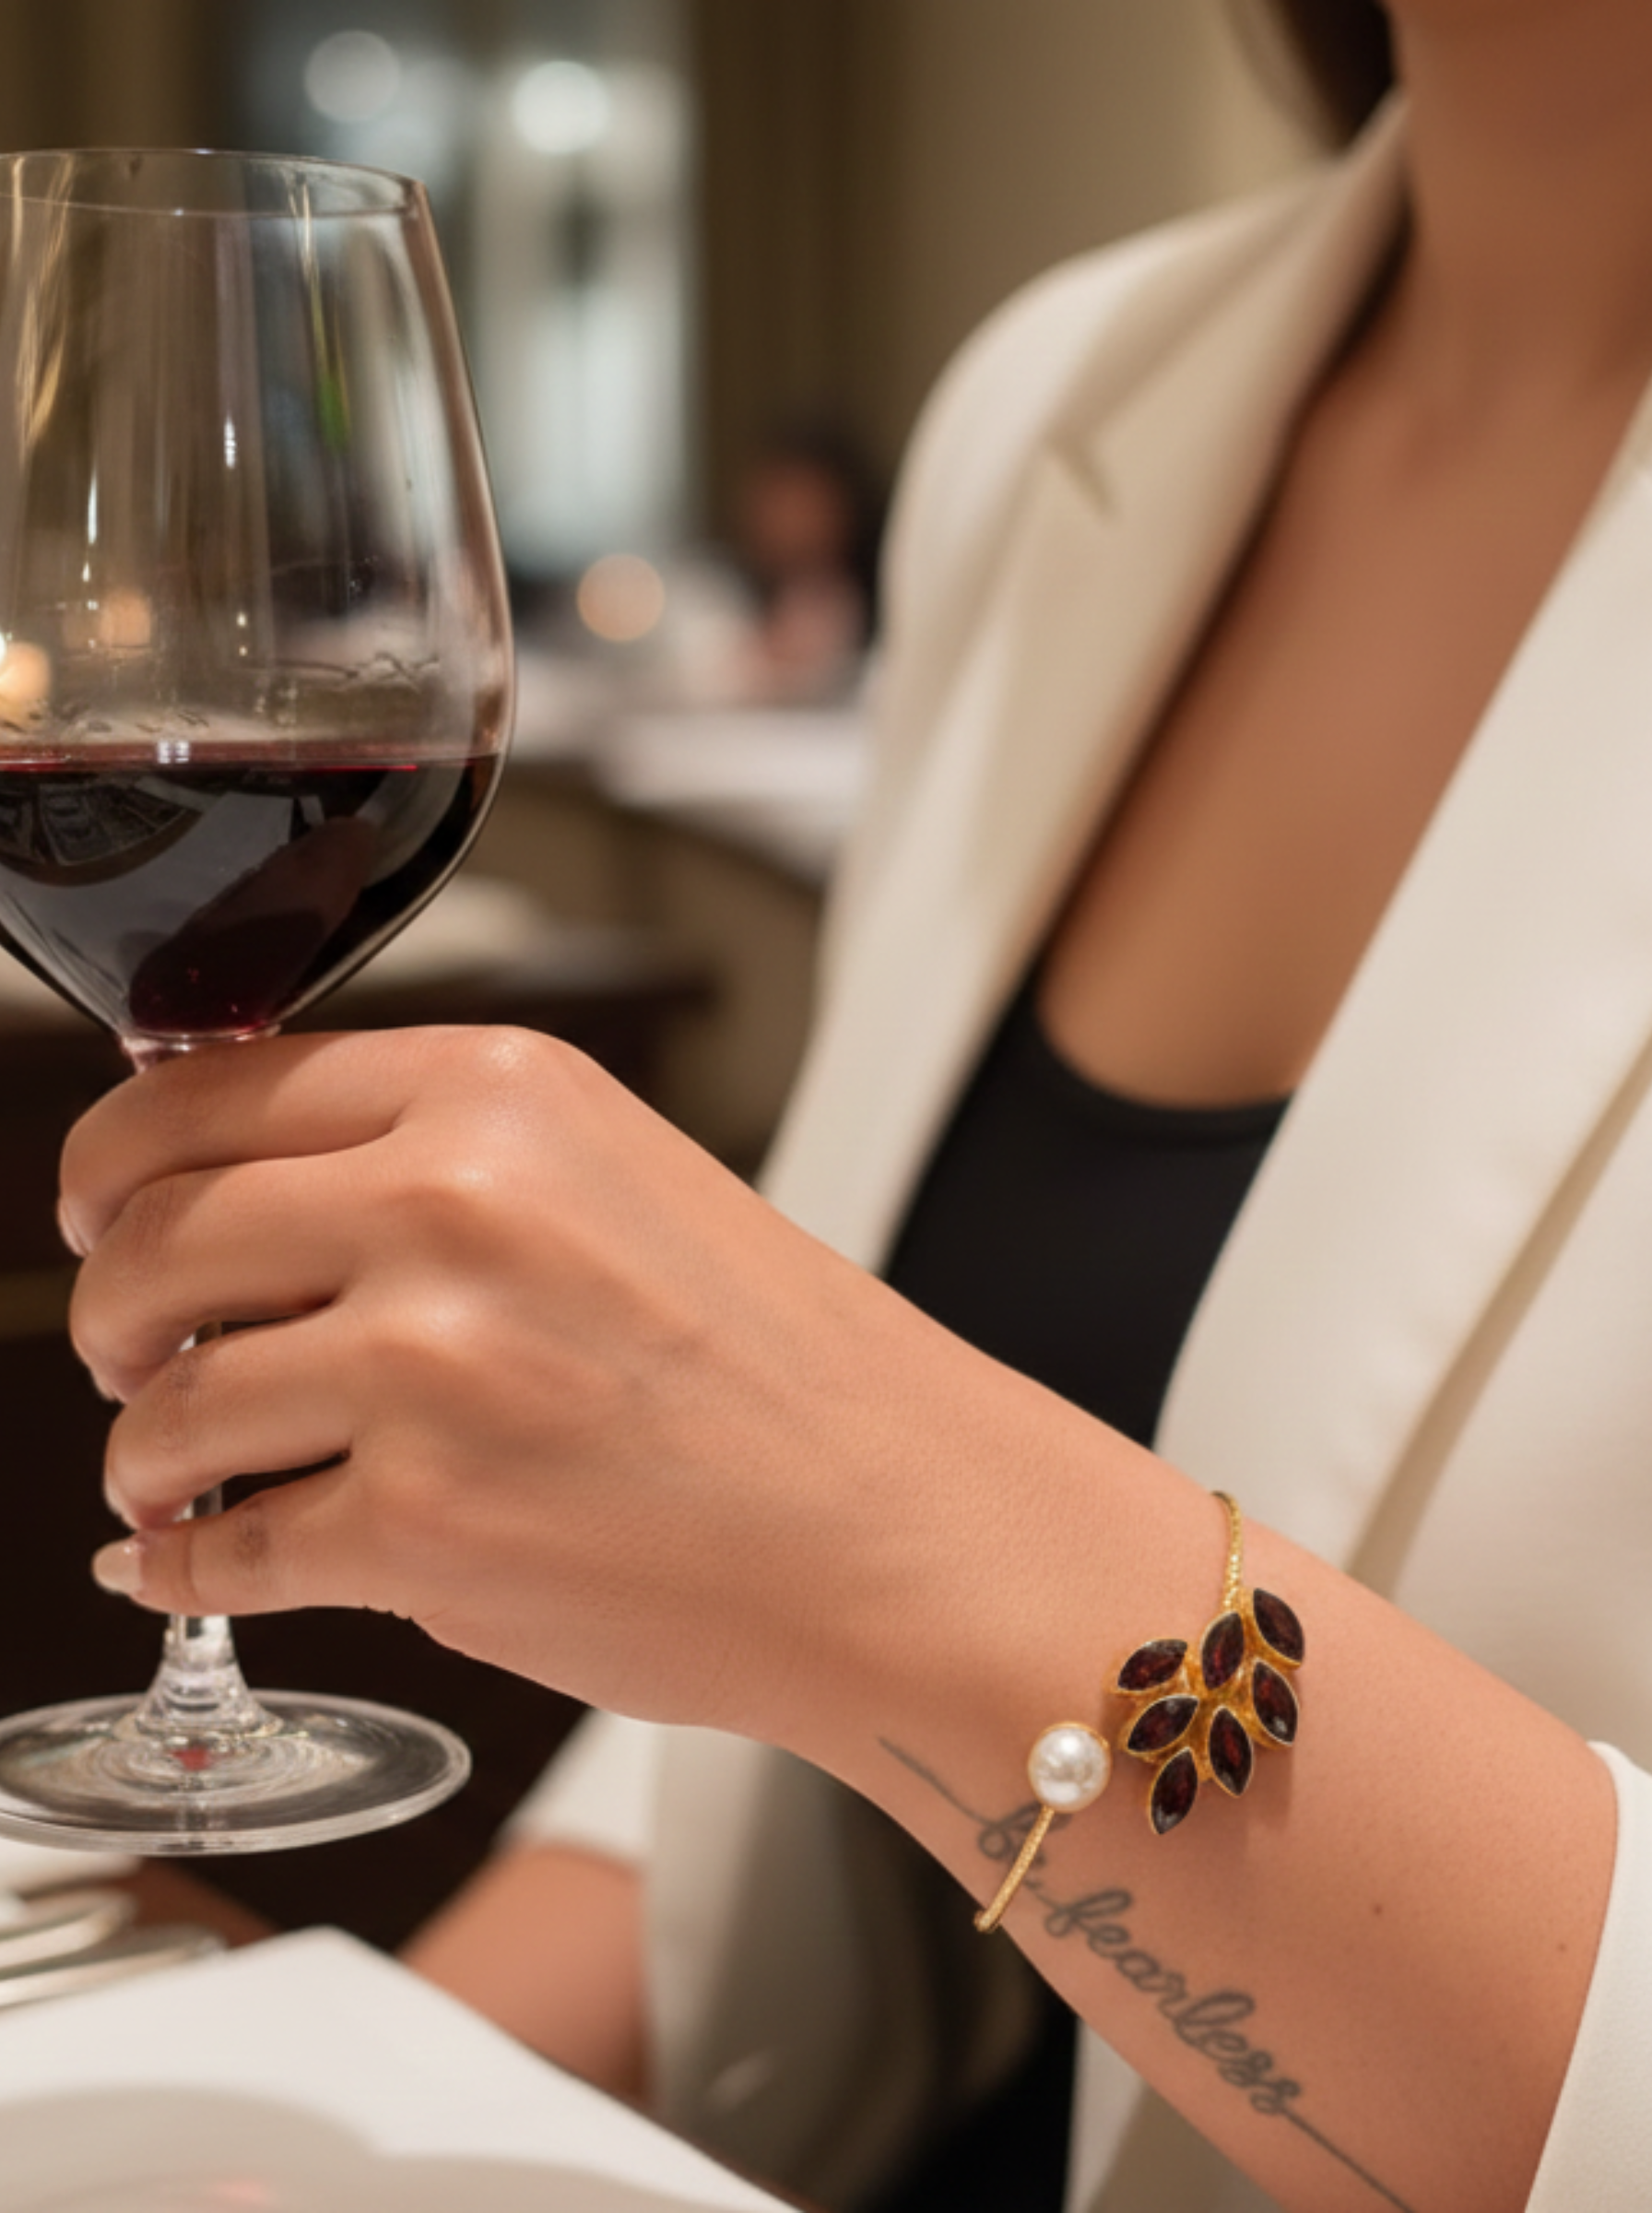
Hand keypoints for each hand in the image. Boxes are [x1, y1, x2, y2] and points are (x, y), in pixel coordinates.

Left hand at [61, 1028, 1044, 1758]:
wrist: (905, 1524)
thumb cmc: (790, 1371)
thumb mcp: (614, 1182)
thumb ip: (433, 1162)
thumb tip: (236, 1198)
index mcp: (499, 1094)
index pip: (201, 1092)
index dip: (111, 1165)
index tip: (99, 1213)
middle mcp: (449, 1206)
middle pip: (151, 1240)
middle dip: (108, 1314)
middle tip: (129, 1354)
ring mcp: (426, 1370)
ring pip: (162, 1410)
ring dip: (146, 1455)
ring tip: (184, 1475)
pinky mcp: (421, 1531)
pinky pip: (218, 1549)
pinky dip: (181, 1565)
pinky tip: (197, 1559)